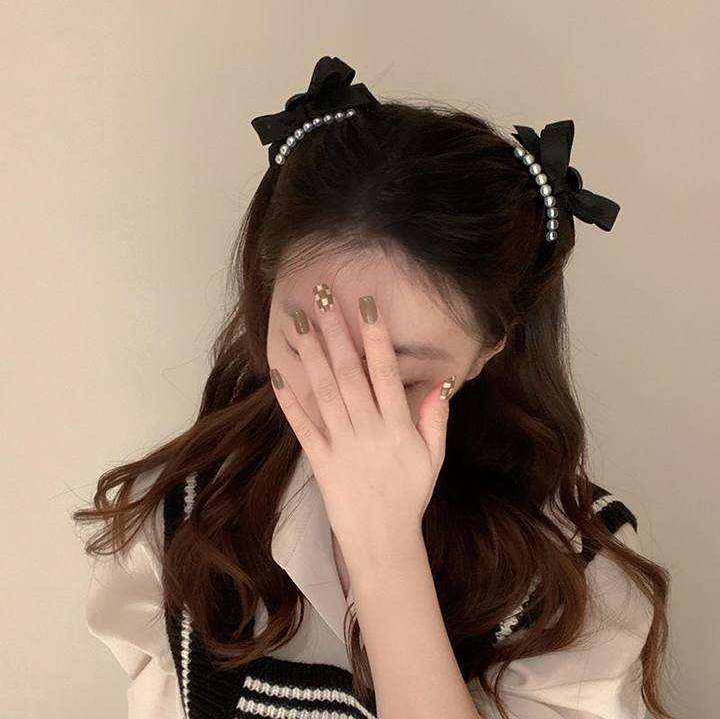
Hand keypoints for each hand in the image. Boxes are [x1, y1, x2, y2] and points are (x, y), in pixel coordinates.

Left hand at [268, 284, 455, 566]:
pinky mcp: (318, 459)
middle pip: (348, 373)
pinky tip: (277, 373)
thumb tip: (440, 382)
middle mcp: (366, 428)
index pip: (385, 372)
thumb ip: (435, 419)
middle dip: (334, 333)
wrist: (381, 539)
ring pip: (323, 391)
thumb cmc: (409, 494)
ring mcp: (340, 443)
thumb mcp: (433, 458)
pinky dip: (289, 399)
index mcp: (396, 425)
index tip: (365, 305)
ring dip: (309, 355)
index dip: (375, 336)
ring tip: (296, 323)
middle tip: (321, 299)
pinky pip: (302, 425)